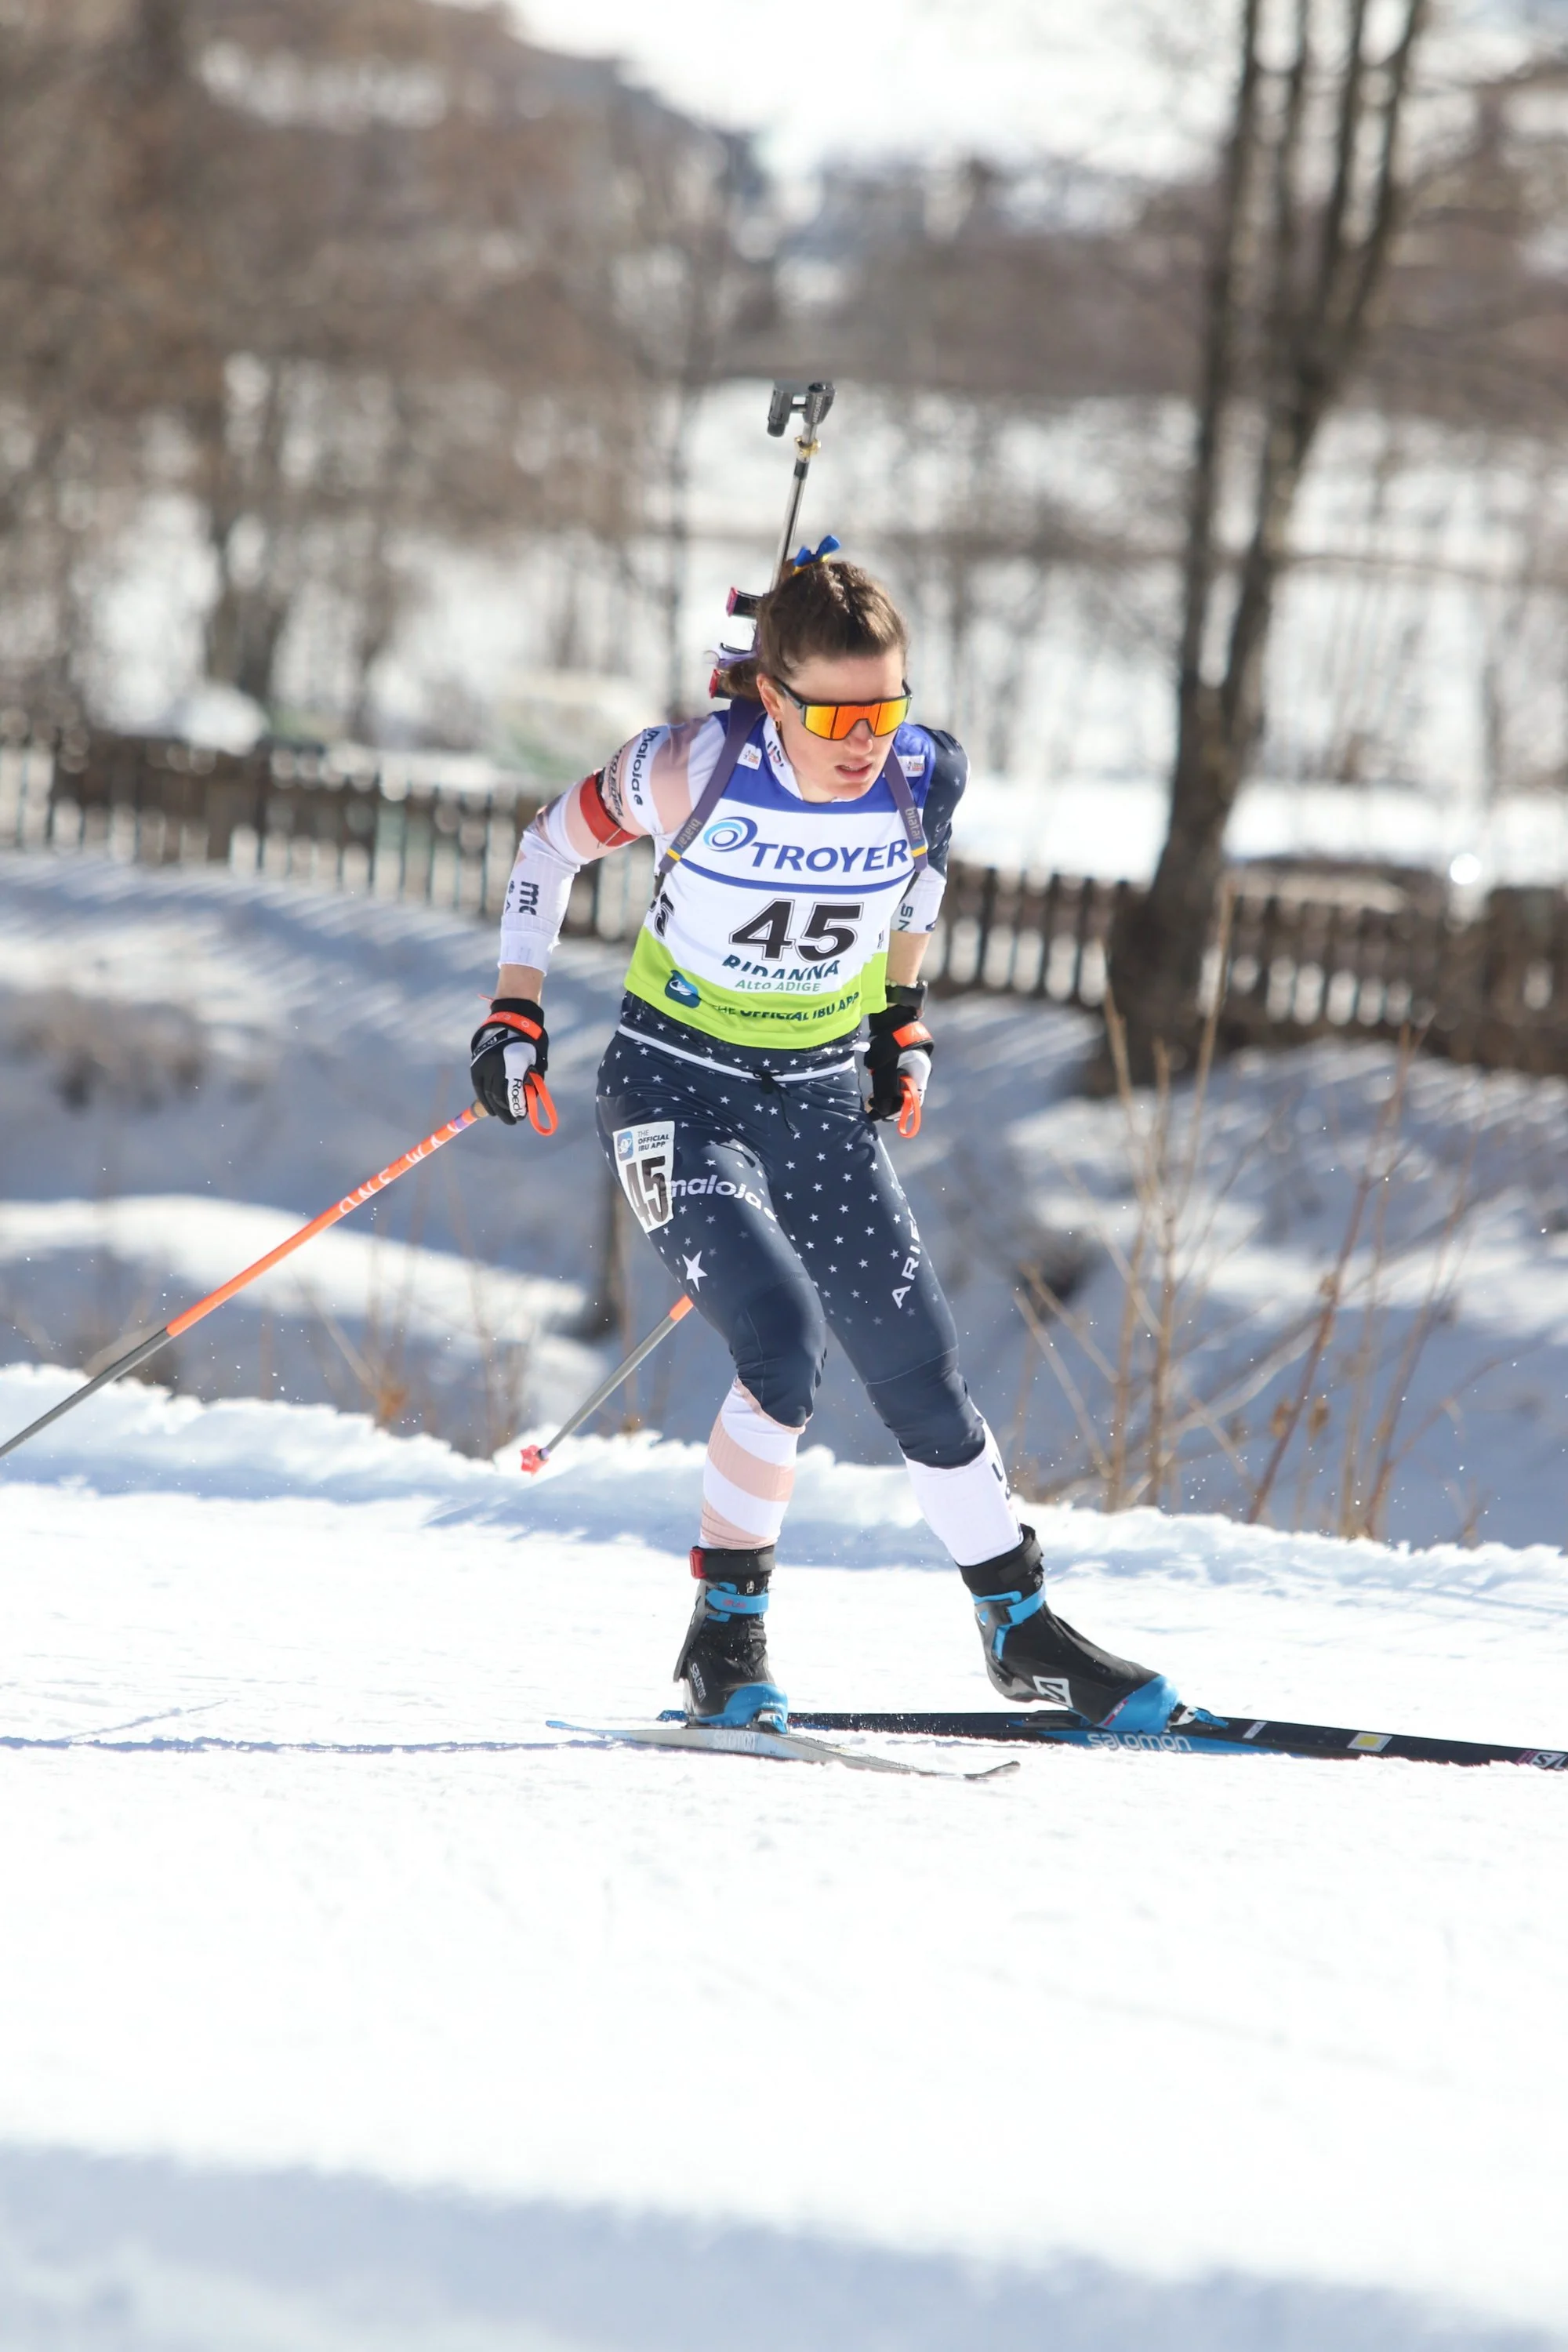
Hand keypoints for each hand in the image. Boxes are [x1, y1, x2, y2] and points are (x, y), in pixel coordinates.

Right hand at [470, 998, 556, 1131]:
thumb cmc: (529, 1044)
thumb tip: (527, 1102)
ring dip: (494, 1108)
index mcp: (515, 1064)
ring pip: (487, 1093)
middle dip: (506, 1110)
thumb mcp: (536, 1061)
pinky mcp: (476, 1064)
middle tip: (513, 1120)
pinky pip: (478, 1086)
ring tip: (502, 1116)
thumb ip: (531, 1081)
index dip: (516, 1107)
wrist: (510, 1022)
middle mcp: (497, 1065)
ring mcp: (484, 1064)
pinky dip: (483, 1099)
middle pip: (499, 1095)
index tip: (521, 1116)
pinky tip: (489, 1109)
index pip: (513, 1092)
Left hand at [864, 984, 932, 1135]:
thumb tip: (883, 1108)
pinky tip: (874, 1078)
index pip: (913, 1101)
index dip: (899, 1111)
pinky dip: (884, 1080)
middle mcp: (917, 1071)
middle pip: (904, 1094)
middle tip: (872, 1103)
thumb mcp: (888, 1067)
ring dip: (885, 1090)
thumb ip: (887, 1088)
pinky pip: (893, 1074)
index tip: (883, 1115)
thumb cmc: (892, 1039)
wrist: (893, 1014)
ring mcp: (909, 1063)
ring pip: (897, 1084)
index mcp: (920, 1075)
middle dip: (889, 1101)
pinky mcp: (900, 1057)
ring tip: (871, 1094)